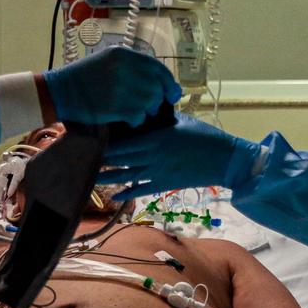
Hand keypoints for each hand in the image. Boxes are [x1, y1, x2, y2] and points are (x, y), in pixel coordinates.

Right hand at [42, 47, 181, 126]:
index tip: (172, 93)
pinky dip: (135, 121)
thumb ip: (129, 67)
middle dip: (156, 100)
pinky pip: (138, 116)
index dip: (168, 82)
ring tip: (133, 112)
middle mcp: (124, 67)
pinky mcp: (115, 106)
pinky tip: (126, 120)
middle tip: (148, 107)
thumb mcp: (105, 61)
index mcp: (122, 54)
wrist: (57, 92)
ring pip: (149, 102)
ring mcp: (120, 86)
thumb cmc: (80, 78)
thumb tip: (155, 82)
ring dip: (145, 111)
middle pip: (156, 87)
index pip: (156, 68)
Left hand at [98, 114, 261, 198]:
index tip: (91, 140)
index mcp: (155, 138)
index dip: (106, 143)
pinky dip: (127, 193)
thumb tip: (145, 111)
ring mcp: (158, 172)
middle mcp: (152, 156)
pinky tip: (114, 196)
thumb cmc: (204, 135)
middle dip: (102, 160)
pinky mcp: (166, 184)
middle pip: (120, 159)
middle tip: (83, 159)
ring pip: (127, 176)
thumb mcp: (180, 121)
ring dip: (109, 177)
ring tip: (91, 177)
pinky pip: (142, 190)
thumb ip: (160, 118)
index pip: (124, 141)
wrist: (225, 160)